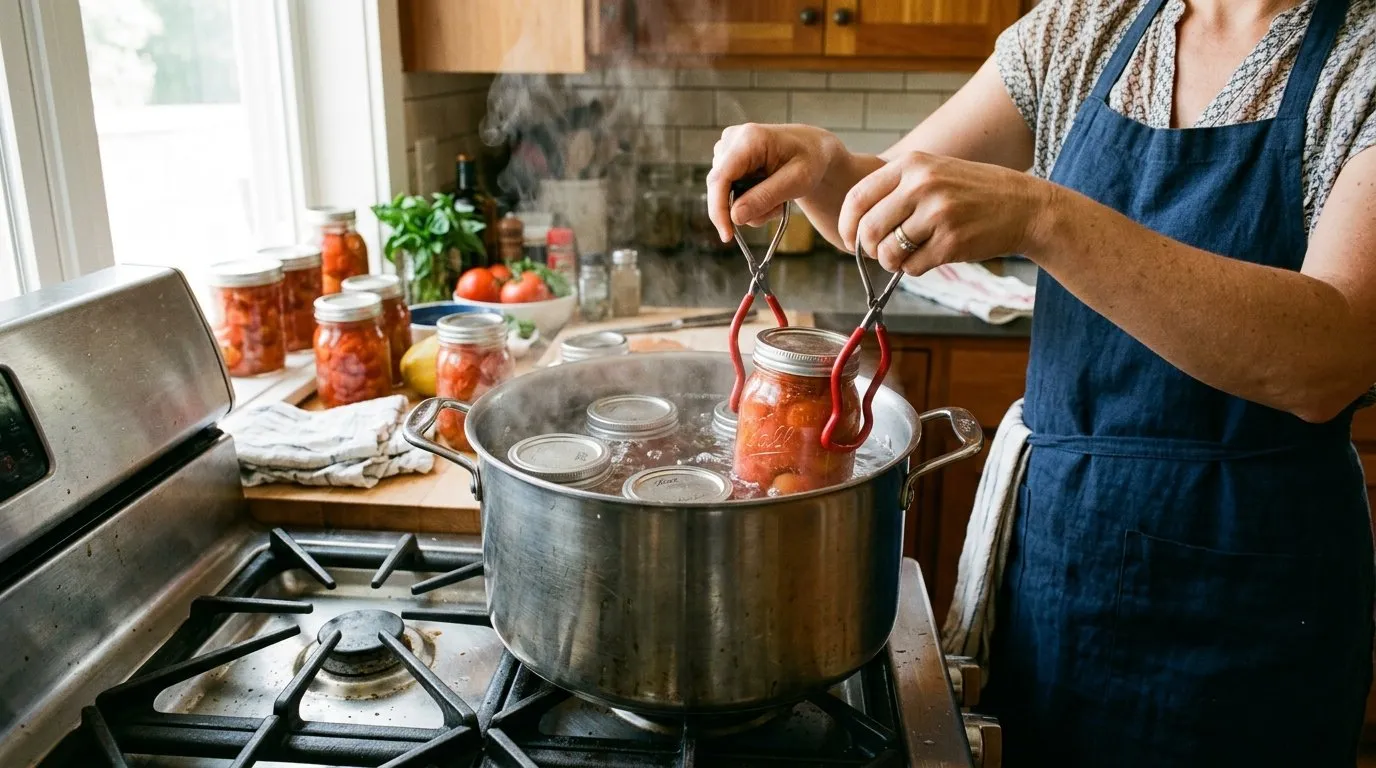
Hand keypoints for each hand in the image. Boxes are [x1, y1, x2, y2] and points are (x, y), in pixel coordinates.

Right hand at [707, 123, 842, 241]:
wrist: (813, 149)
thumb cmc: (810, 160)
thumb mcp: (797, 181)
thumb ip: (765, 198)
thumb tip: (735, 217)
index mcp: (749, 139)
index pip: (721, 178)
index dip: (718, 209)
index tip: (727, 236)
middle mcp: (731, 140)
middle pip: (719, 188)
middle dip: (745, 209)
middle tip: (776, 209)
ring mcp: (726, 149)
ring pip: (724, 193)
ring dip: (751, 206)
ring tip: (777, 199)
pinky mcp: (726, 160)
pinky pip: (728, 191)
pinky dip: (748, 201)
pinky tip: (768, 193)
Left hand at [838, 151, 1048, 274]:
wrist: (1025, 206)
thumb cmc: (973, 192)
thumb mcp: (933, 171)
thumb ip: (896, 189)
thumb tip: (855, 223)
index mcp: (912, 165)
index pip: (857, 198)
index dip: (847, 225)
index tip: (849, 240)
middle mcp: (922, 186)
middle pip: (869, 230)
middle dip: (868, 250)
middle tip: (881, 253)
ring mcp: (938, 215)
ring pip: (888, 253)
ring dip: (892, 263)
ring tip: (908, 256)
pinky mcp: (952, 243)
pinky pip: (912, 268)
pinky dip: (914, 269)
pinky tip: (931, 257)